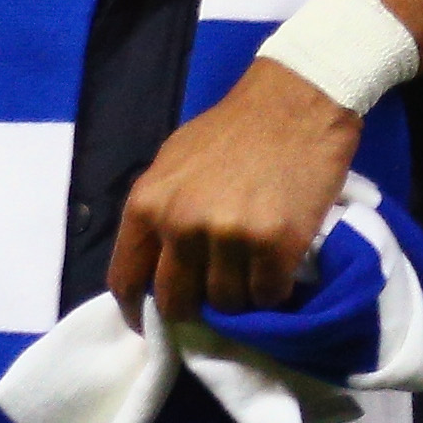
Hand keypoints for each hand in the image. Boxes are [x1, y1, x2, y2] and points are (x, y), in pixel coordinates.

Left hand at [107, 63, 358, 322]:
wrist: (297, 99)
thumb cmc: (234, 129)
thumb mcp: (172, 164)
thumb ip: (158, 213)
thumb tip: (153, 264)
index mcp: (146, 205)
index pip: (125, 279)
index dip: (137, 310)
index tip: (151, 323)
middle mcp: (181, 225)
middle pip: (175, 300)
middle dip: (191, 311)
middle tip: (211, 305)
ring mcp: (228, 236)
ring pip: (226, 301)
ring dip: (240, 299)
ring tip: (253, 275)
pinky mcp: (275, 243)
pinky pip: (268, 293)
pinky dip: (275, 292)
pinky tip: (279, 272)